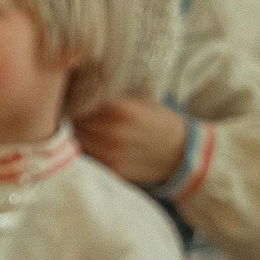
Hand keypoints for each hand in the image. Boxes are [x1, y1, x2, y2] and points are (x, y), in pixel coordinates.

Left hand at [74, 96, 190, 186]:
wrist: (187, 155)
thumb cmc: (163, 124)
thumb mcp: (145, 102)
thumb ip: (116, 97)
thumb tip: (86, 90)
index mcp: (123, 111)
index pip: (83, 103)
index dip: (77, 101)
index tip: (74, 99)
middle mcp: (115, 133)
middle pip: (77, 122)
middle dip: (73, 116)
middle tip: (72, 114)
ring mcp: (113, 153)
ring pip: (78, 140)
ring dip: (76, 134)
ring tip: (79, 128)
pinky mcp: (114, 169)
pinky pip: (88, 157)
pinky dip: (85, 149)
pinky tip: (90, 144)